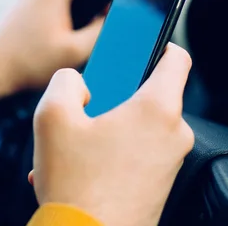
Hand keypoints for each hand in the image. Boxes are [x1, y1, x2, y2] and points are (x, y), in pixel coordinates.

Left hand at [0, 0, 103, 98]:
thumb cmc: (31, 62)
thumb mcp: (76, 51)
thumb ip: (102, 28)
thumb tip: (114, 13)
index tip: (104, 9)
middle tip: (88, 28)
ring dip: (73, 7)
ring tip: (70, 34)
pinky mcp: (22, 1)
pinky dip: (58, 11)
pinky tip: (56, 35)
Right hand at [30, 44, 193, 225]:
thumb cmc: (76, 184)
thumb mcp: (52, 116)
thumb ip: (65, 81)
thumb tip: (77, 83)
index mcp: (156, 109)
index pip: (174, 58)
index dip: (154, 44)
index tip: (134, 46)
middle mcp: (172, 134)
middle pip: (145, 94)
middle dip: (109, 97)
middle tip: (81, 109)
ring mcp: (169, 161)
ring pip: (135, 125)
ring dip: (102, 129)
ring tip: (72, 147)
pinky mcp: (159, 183)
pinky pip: (135, 152)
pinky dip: (108, 152)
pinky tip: (78, 166)